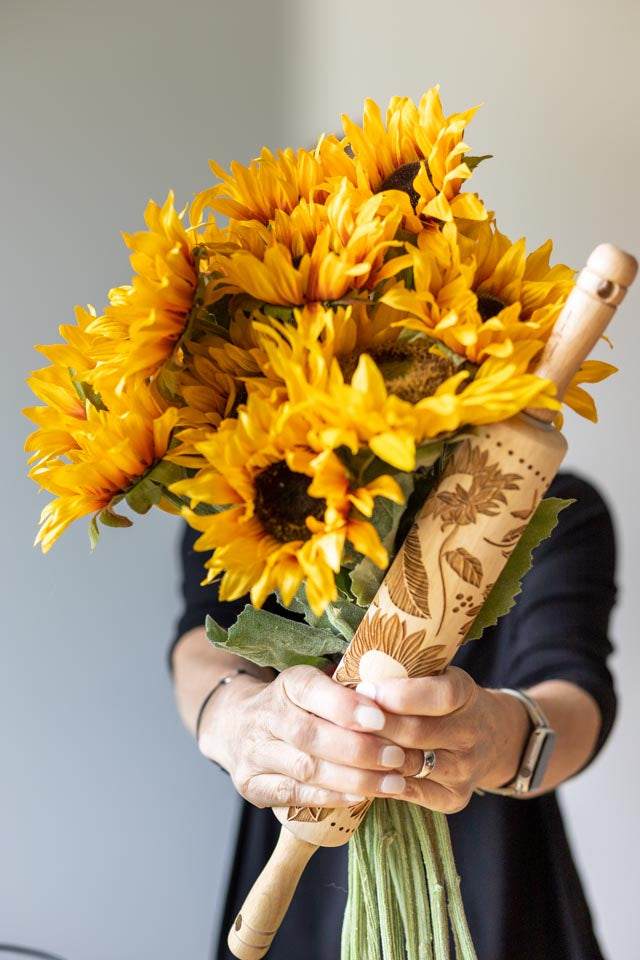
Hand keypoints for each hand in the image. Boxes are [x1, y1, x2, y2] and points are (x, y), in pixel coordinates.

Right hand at [198, 664, 423, 809]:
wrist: (237, 724)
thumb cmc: (299, 705)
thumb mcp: (319, 683)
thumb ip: (352, 685)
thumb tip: (403, 685)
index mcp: (286, 683)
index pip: (311, 689)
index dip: (345, 705)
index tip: (380, 718)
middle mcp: (264, 715)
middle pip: (310, 734)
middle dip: (359, 750)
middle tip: (398, 757)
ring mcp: (254, 752)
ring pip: (305, 768)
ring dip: (352, 778)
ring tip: (391, 783)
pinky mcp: (251, 784)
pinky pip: (293, 794)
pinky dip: (329, 797)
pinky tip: (359, 798)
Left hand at [356, 668, 529, 811]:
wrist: (492, 737)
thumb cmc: (445, 700)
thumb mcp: (436, 675)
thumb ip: (404, 674)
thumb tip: (350, 674)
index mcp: (466, 694)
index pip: (439, 695)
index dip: (399, 694)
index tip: (364, 689)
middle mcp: (470, 733)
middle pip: (417, 732)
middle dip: (376, 726)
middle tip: (344, 720)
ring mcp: (465, 769)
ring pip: (409, 764)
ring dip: (374, 755)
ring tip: (346, 745)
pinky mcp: (455, 797)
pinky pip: (411, 792)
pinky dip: (383, 782)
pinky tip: (361, 770)